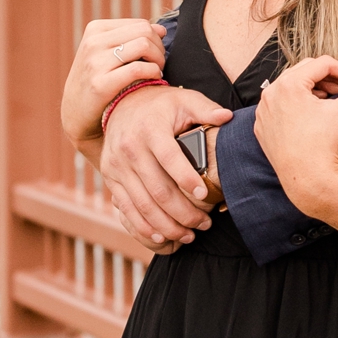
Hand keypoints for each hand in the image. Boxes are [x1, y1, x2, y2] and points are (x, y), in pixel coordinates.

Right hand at [61, 17, 169, 148]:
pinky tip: (154, 79)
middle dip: (159, 48)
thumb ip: (132, 39)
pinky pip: (138, 69)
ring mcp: (95, 63)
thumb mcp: (107, 53)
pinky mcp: (101, 84)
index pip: (140, 24)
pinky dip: (153, 72)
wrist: (75, 113)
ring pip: (143, 46)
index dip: (155, 39)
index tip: (155, 55)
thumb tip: (161, 30)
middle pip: (144, 32)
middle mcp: (93, 42)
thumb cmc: (98, 81)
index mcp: (95, 29)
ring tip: (157, 71)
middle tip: (159, 64)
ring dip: (158, 60)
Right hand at [99, 80, 231, 250]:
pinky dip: (143, 227)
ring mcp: (116, 166)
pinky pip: (126, 209)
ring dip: (167, 226)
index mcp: (150, 129)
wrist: (122, 104)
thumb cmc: (162, 105)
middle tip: (204, 224)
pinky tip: (162, 237)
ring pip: (142, 205)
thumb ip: (206, 109)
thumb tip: (227, 117)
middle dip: (183, 212)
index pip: (169, 158)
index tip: (205, 194)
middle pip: (158, 189)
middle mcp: (129, 149)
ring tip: (189, 235)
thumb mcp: (184, 100)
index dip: (187, 179)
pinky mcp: (110, 178)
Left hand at [252, 57, 337, 219]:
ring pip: (289, 87)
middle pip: (303, 71)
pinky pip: (278, 105)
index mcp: (290, 84)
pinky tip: (310, 117)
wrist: (308, 180)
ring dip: (310, 90)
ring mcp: (263, 110)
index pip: (321, 64)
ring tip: (327, 102)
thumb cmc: (324, 146)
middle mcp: (271, 93)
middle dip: (326, 78)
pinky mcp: (262, 125)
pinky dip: (294, 105)